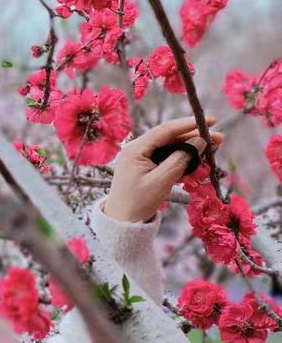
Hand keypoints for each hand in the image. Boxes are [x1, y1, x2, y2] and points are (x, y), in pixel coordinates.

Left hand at [102, 115, 224, 222]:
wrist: (122, 221)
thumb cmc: (138, 202)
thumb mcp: (162, 181)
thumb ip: (181, 159)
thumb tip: (199, 141)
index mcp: (135, 149)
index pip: (165, 130)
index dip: (189, 124)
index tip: (212, 121)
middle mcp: (138, 149)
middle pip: (170, 138)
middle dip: (195, 137)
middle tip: (220, 139)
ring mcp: (142, 158)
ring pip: (171, 148)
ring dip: (191, 149)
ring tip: (213, 150)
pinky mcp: (147, 167)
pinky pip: (168, 158)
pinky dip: (184, 160)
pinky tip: (200, 162)